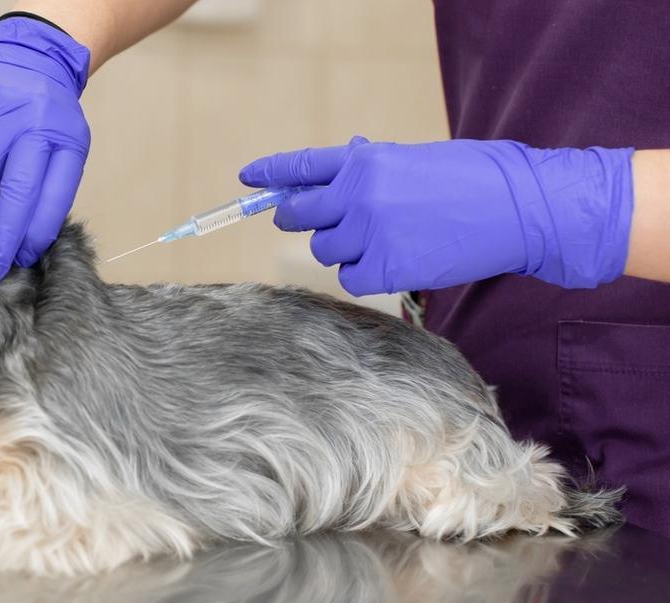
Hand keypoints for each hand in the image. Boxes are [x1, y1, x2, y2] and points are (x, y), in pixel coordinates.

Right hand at [0, 17, 91, 283]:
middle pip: (18, 192)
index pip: (54, 197)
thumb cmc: (47, 119)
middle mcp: (37, 125)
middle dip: (2, 238)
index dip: (37, 233)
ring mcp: (1, 112)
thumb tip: (23, 245)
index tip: (22, 260)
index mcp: (68, 141)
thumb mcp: (64, 148)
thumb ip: (48, 189)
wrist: (28, 57)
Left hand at [239, 137, 634, 295]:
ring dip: (344, 248)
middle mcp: (357, 194)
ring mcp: (368, 232)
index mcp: (365, 160)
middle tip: (317, 223)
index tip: (247, 178)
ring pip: (326, 250)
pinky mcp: (384, 267)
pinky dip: (364, 274)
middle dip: (300, 219)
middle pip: (299, 216)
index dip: (270, 174)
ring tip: (386, 239)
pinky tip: (394, 262)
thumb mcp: (415, 160)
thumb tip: (336, 174)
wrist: (520, 207)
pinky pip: (350, 278)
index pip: (301, 167)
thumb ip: (371, 168)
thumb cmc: (475, 178)